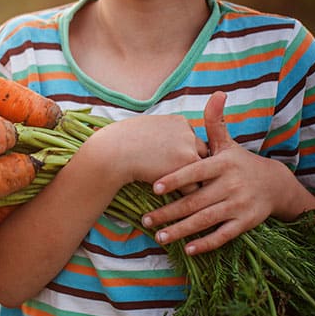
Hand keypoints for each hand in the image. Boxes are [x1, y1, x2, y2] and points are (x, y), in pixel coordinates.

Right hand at [86, 114, 208, 186]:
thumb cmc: (121, 141)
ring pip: (199, 171)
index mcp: (179, 121)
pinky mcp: (186, 166)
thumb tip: (165, 147)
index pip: (191, 140)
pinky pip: (193, 186)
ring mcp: (189, 149)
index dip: (182, 154)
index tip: (171, 163)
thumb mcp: (146, 127)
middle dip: (191, 166)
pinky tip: (169, 194)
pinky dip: (182, 193)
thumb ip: (162, 133)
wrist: (113, 152)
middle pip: (201, 153)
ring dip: (189, 180)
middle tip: (182, 179)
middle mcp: (188, 133)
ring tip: (178, 191)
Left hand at [141, 91, 295, 254]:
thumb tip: (217, 93)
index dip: (175, 179)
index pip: (195, 171)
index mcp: (223, 163)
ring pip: (205, 220)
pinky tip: (187, 250)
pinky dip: (206, 243)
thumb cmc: (240, 162)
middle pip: (195, 201)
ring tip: (159, 235)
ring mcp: (239, 205)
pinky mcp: (246, 222)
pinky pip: (223, 235)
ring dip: (181, 230)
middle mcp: (231, 184)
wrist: (276, 185)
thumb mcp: (228, 143)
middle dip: (168, 212)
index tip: (153, 187)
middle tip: (145, 220)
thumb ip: (216, 123)